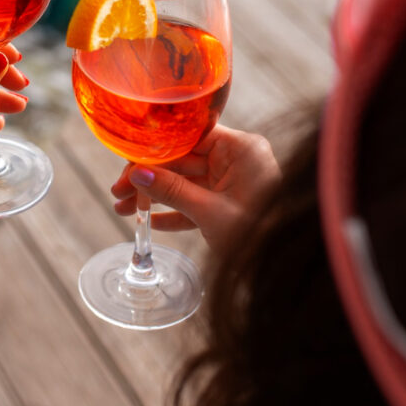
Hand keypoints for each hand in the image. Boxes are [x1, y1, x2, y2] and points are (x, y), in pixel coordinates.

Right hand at [110, 125, 280, 251]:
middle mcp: (237, 159)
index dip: (154, 149)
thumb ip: (173, 191)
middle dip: (148, 178)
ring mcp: (234, 181)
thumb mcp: (211, 213)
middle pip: (181, 160)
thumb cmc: (261, 236)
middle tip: (117, 192)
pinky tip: (150, 222)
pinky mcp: (231, 202)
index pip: (187, 137)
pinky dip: (175, 211)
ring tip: (124, 210)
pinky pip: (196, 200)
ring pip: (185, 182)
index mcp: (240, 149)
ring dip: (156, 196)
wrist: (287, 268)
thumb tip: (137, 174)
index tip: (127, 162)